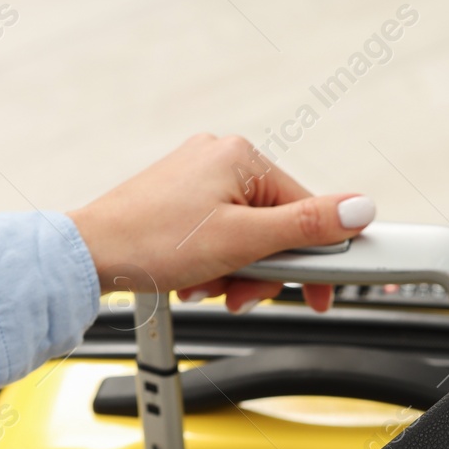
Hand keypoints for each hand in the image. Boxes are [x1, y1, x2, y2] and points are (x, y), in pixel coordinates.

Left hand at [67, 134, 375, 313]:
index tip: (319, 294)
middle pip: (275, 225)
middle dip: (260, 269)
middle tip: (239, 292)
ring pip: (246, 235)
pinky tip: (193, 276)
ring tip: (206, 284)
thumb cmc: (150, 242)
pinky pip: (218, 234)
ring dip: (234, 271)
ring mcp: (196, 176)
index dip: (314, 260)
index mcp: (242, 155)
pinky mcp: (177, 198)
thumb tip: (361, 208)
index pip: (306, 209)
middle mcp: (219, 156)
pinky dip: (212, 262)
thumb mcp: (243, 241)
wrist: (87, 257)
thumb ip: (308, 226)